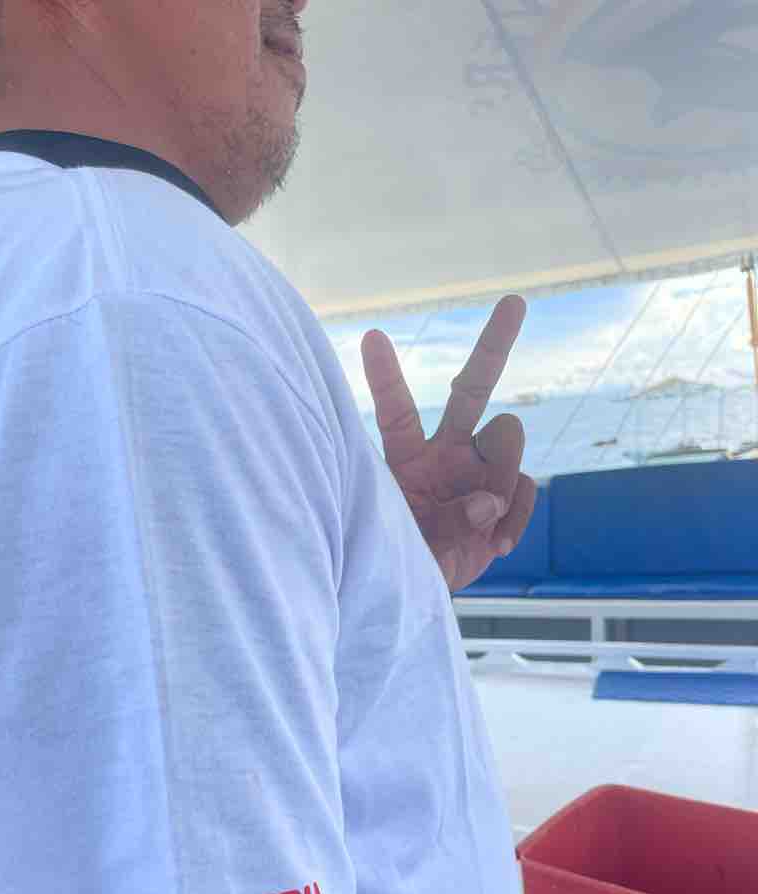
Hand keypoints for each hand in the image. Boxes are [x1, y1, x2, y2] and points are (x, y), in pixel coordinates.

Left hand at [361, 295, 535, 592]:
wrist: (429, 589)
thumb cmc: (403, 561)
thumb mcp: (409, 547)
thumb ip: (447, 523)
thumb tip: (488, 501)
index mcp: (406, 458)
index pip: (396, 412)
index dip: (385, 377)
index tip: (371, 338)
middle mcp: (446, 452)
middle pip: (472, 389)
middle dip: (494, 345)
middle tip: (515, 301)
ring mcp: (480, 471)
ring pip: (509, 437)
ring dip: (502, 476)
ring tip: (479, 522)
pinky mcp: (507, 496)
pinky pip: (527, 488)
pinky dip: (517, 517)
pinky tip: (498, 545)